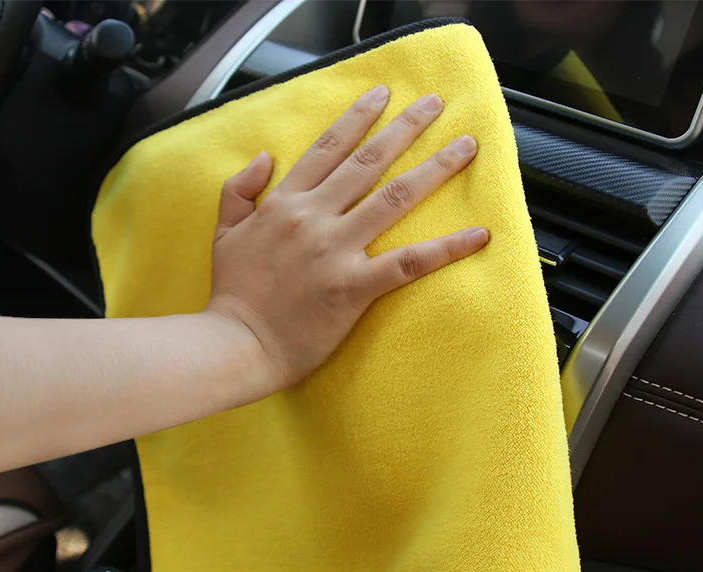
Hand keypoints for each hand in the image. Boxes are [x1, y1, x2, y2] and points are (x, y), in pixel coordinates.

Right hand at [206, 85, 488, 394]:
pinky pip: (409, 262)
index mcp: (285, 203)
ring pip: (394, 198)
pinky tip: (478, 234)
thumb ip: (238, 190)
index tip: (384, 94)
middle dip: (406, 127)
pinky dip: (447, 248)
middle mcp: (314, 217)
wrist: (235, 345)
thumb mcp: (224, 233)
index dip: (359, 117)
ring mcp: (336, 250)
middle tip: (437, 103)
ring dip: (435, 168)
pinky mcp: (355, 287)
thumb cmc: (232, 295)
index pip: (328, 148)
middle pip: (369, 162)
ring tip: (466, 146)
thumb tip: (265, 158)